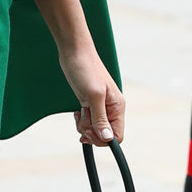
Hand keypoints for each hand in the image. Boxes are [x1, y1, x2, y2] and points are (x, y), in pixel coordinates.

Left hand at [34, 0, 125, 148]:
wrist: (74, 52)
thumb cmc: (85, 69)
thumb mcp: (93, 96)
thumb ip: (100, 118)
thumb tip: (108, 139)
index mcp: (118, 107)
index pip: (117, 136)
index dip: (103, 140)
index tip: (89, 132)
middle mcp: (111, 109)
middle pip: (104, 135)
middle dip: (91, 133)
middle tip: (82, 120)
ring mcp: (100, 107)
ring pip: (94, 129)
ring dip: (84, 126)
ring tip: (79, 112)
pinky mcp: (90, 104)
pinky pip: (87, 121)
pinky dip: (81, 120)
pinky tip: (77, 111)